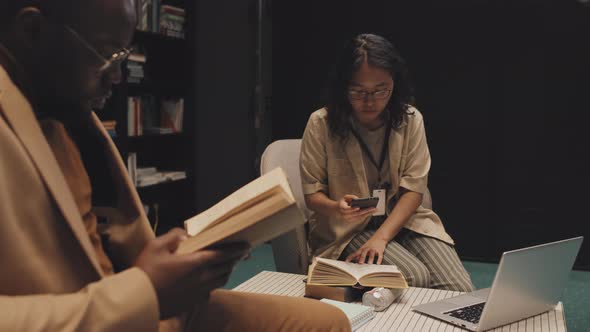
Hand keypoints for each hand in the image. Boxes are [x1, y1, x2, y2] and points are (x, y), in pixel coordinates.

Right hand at [134, 228, 249, 318]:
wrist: (139, 300)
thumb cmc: (146, 272)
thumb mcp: (156, 246)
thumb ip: (173, 236)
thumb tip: (184, 234)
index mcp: (195, 263)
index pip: (222, 254)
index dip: (236, 249)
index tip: (246, 246)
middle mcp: (202, 278)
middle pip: (225, 267)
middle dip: (235, 259)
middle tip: (241, 253)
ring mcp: (199, 292)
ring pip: (221, 280)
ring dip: (227, 271)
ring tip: (229, 264)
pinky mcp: (193, 302)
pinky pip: (211, 291)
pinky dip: (216, 282)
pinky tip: (211, 279)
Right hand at [335, 194, 375, 221]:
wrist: (337, 210)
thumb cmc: (343, 202)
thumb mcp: (345, 197)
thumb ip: (350, 197)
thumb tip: (357, 199)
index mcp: (341, 208)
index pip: (346, 209)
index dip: (352, 209)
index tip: (358, 207)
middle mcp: (344, 215)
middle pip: (356, 214)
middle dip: (365, 211)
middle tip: (373, 208)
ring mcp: (348, 219)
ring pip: (359, 217)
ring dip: (367, 214)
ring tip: (374, 210)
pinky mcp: (351, 221)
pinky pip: (360, 219)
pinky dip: (366, 215)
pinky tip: (371, 212)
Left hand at [345, 236, 387, 263]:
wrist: (380, 236)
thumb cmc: (370, 244)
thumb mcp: (364, 248)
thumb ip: (359, 254)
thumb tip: (355, 260)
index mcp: (362, 249)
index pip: (355, 253)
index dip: (350, 257)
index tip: (346, 261)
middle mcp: (367, 248)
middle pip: (364, 252)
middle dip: (362, 257)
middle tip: (360, 263)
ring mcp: (374, 249)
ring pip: (372, 254)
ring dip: (370, 258)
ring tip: (369, 264)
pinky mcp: (380, 250)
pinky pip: (380, 255)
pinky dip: (379, 260)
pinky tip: (378, 264)